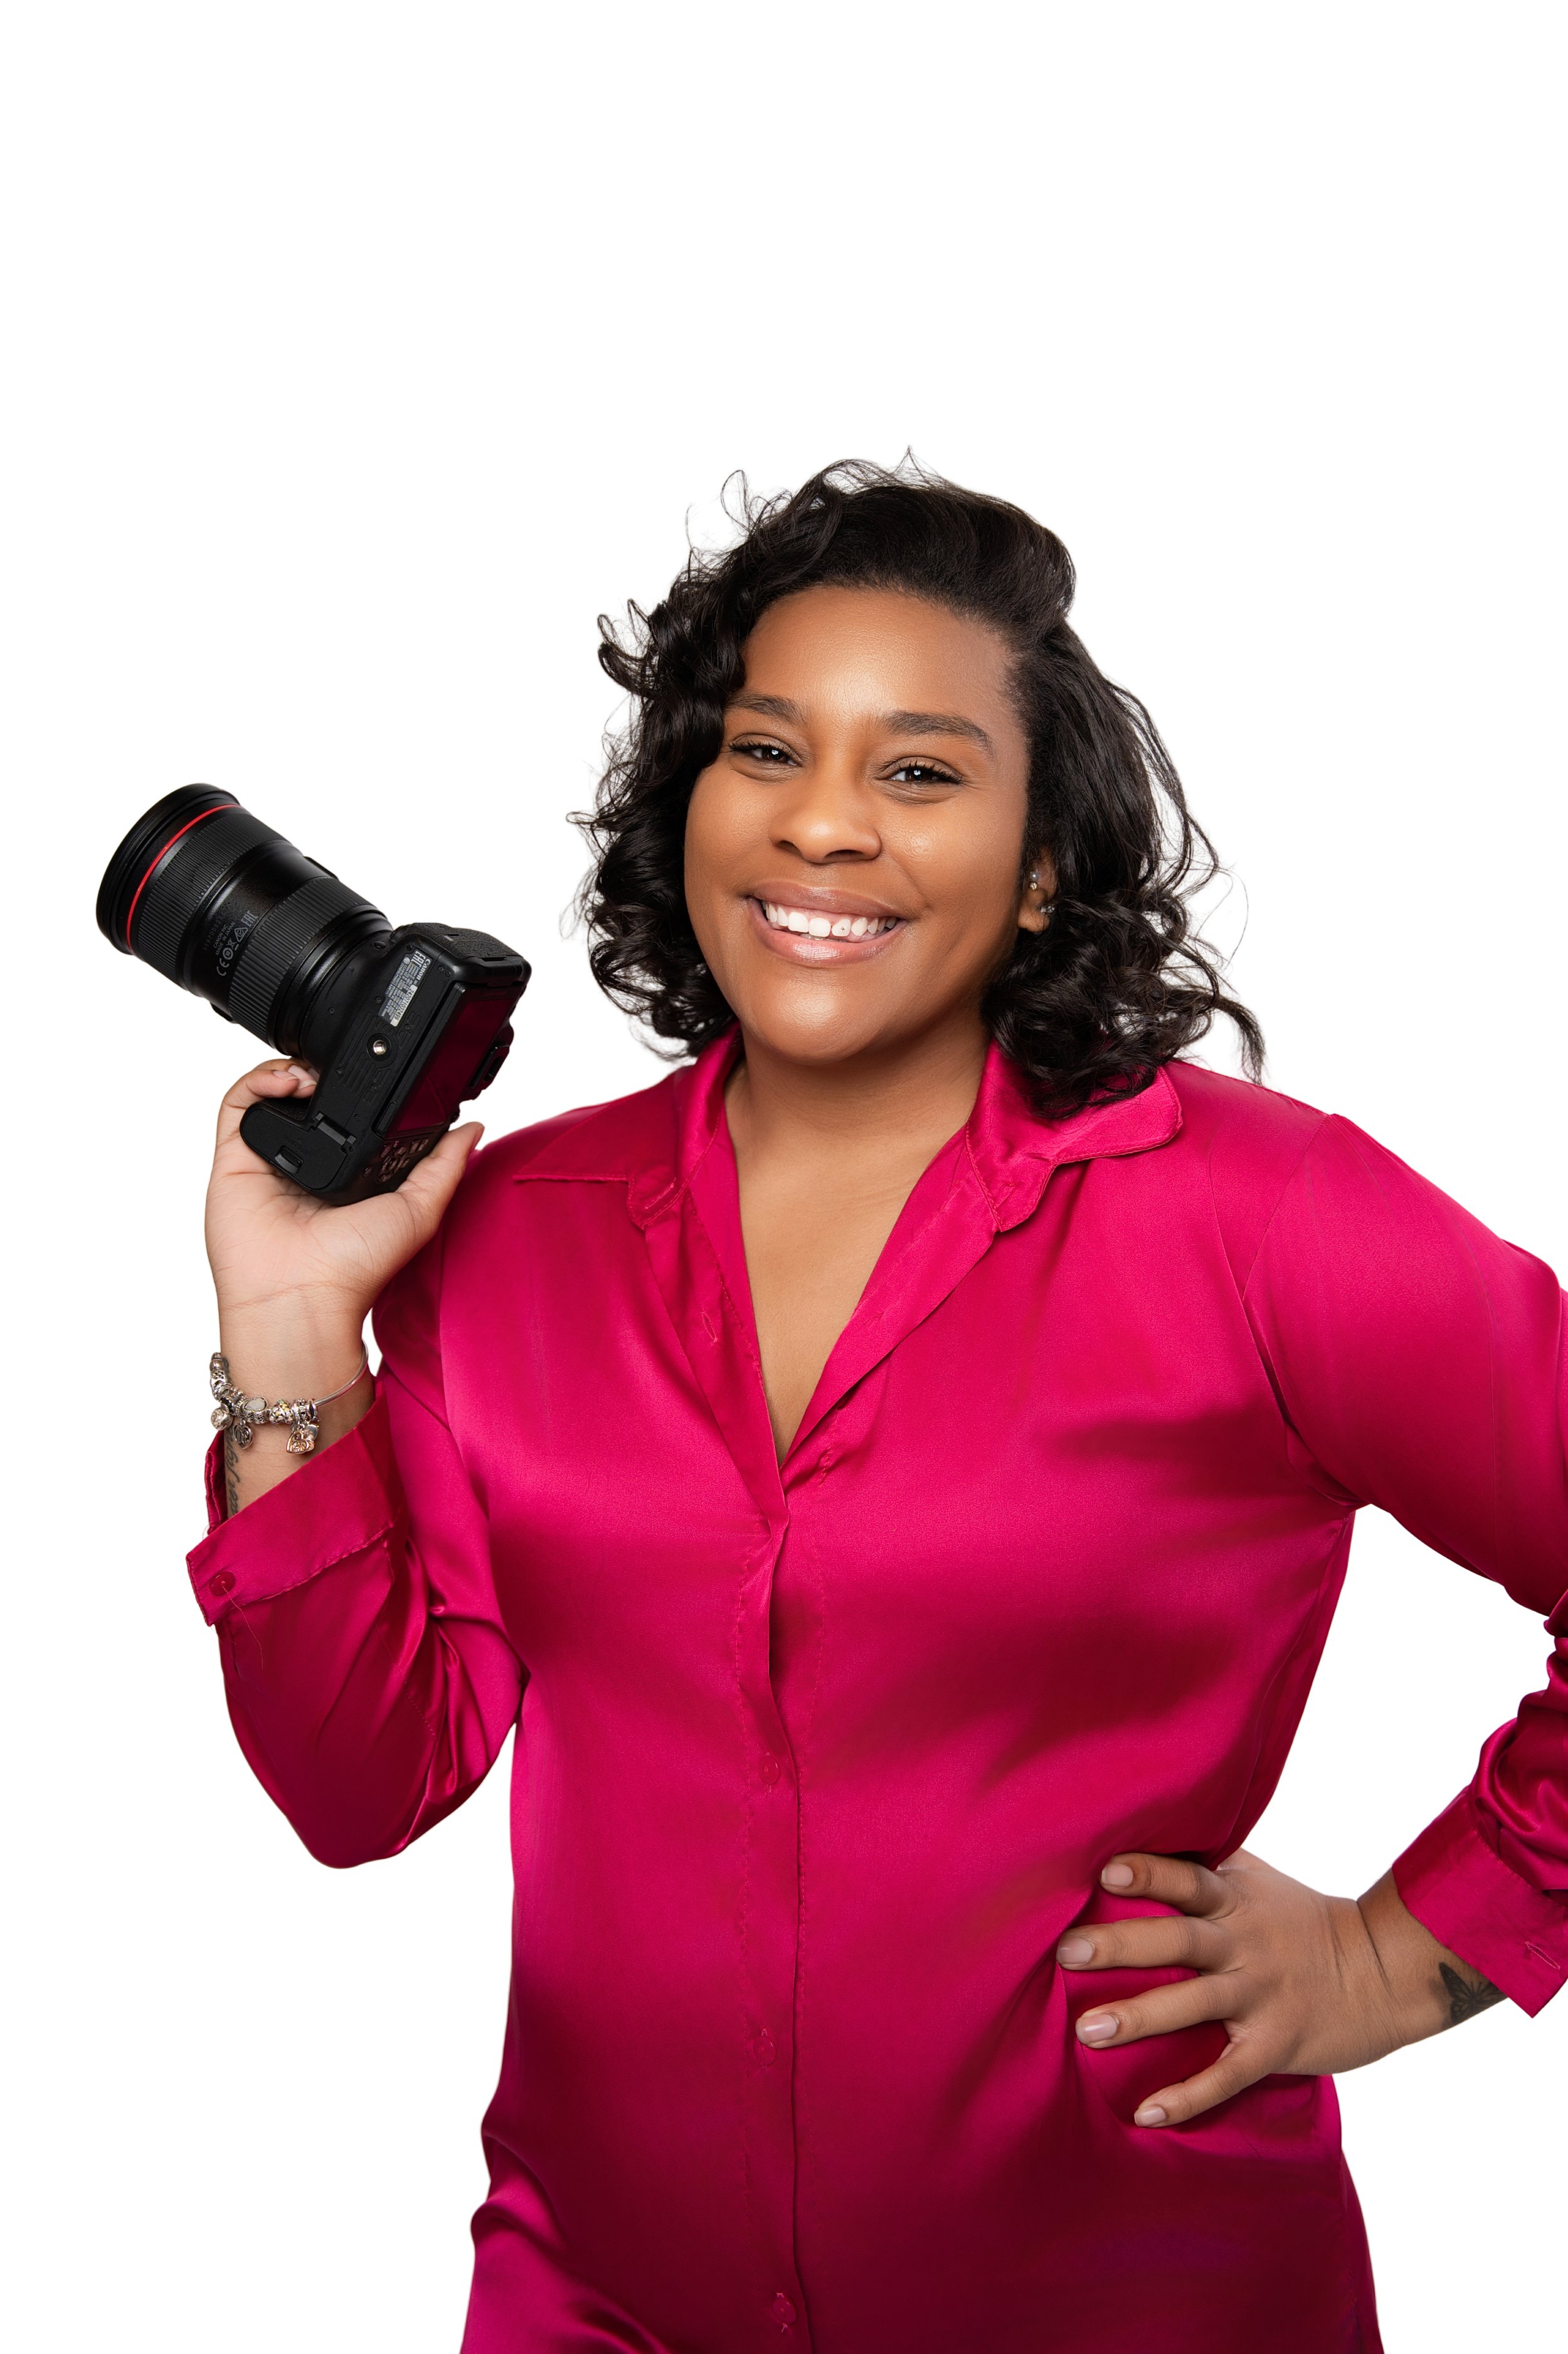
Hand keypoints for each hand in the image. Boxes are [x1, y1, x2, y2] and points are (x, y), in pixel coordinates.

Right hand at [205, 1060, 482, 1506]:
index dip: (361, 1091)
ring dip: (293, 1070)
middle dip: (323, 1073)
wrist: (301, 1297)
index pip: (349, 1117)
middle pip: (308, 1099)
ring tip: (314, 1073)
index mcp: (347, 1175)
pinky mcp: (234, 1160)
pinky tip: (288, 1080)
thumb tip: (474, 1128)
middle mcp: (305, 1167)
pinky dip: (259, 1080)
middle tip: (341, 1067)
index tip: (380, 1075)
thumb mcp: (418, 1211)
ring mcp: (267, 1162)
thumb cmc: (355, 1271)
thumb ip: (445, 1168)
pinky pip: (238, 1106)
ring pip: (272, 1095)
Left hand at [1056, 1847, 1504, 2128]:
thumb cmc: (1303, 1922)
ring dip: (1139, 2018)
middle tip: (1066, 1952)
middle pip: (1178, 1939)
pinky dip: (1188, 2096)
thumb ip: (1205, 1867)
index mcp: (1236, 1899)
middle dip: (1121, 1945)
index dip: (1149, 1873)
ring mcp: (1260, 1995)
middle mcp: (1244, 1943)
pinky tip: (1147, 2114)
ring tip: (1087, 2030)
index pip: (1188, 1878)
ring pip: (1193, 2005)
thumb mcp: (1258, 1882)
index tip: (1104, 1870)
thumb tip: (1137, 1837)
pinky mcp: (1275, 2045)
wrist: (1384, 1972)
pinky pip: (1226, 2074)